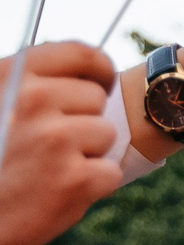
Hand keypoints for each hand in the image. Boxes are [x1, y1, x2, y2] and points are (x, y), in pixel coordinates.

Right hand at [0, 42, 119, 244]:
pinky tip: (56, 191)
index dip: (99, 70)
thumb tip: (91, 69)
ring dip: (86, 153)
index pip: (81, 53)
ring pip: (106, 133)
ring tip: (47, 168)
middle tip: (47, 145)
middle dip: (82, 120)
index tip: (100, 83)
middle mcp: (31, 100)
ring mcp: (54, 138)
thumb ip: (33, 84)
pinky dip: (91, 185)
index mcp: (11, 76)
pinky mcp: (76, 178)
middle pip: (96, 97)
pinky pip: (110, 172)